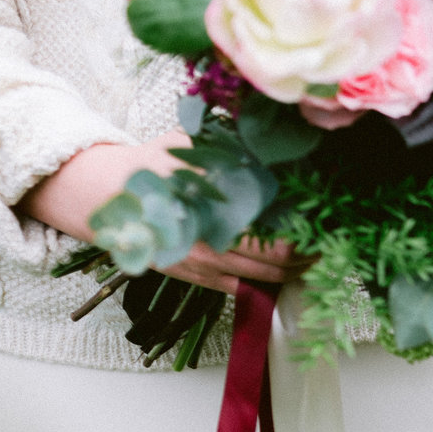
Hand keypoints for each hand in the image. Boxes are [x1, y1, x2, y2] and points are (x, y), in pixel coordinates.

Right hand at [21, 131, 301, 294]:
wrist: (101, 198)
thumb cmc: (150, 167)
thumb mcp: (189, 145)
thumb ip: (228, 146)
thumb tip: (271, 141)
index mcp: (214, 209)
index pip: (275, 231)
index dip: (307, 231)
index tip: (328, 221)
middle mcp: (211, 242)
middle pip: (278, 261)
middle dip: (309, 256)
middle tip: (330, 244)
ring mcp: (204, 265)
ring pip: (264, 279)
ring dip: (294, 272)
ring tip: (315, 259)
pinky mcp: (196, 278)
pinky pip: (242, 291)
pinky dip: (268, 285)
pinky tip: (286, 274)